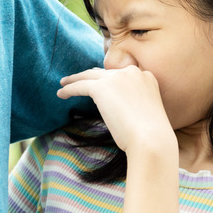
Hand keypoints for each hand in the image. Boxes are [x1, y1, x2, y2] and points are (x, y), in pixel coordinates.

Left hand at [57, 66, 173, 152]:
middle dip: (89, 75)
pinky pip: (81, 85)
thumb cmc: (151, 135)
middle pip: (104, 72)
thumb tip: (118, 105)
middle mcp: (131, 72)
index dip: (106, 78)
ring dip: (75, 79)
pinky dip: (69, 89)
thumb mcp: (147, 111)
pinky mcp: (102, 87)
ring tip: (64, 84)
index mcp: (145, 76)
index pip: (120, 74)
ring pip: (89, 75)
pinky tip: (61, 94)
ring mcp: (116, 78)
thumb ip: (135, 101)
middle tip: (77, 79)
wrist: (150, 140)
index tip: (97, 82)